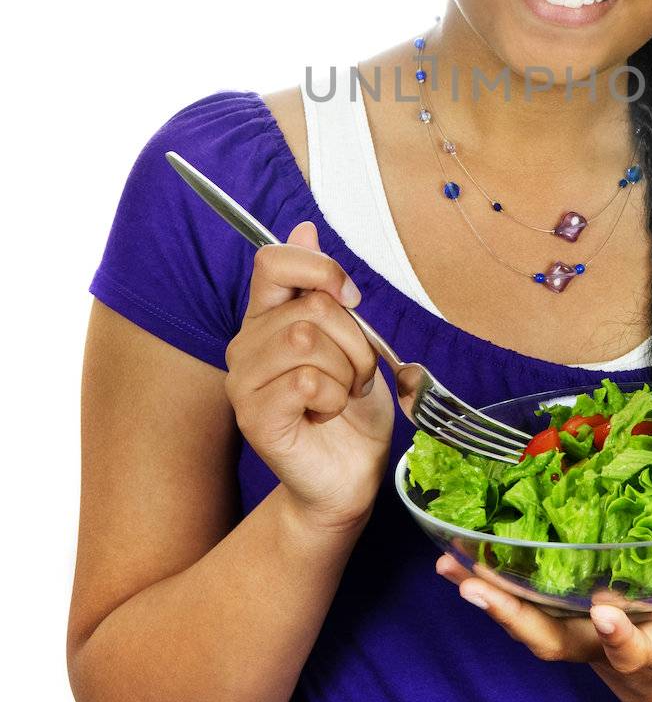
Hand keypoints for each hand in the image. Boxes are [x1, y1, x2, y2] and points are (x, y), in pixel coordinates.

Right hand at [225, 220, 394, 531]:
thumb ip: (324, 288)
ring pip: (308, 340)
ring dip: (347, 370)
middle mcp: (247, 345)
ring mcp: (245, 382)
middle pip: (310, 307)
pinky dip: (334, 398)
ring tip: (342, 394)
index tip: (351, 298)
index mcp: (267, 317)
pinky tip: (326, 414)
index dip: (320, 269)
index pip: (273, 260)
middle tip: (355, 373)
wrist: (350, 473)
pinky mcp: (255, 417)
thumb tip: (303, 228)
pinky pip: (307, 381)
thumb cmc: (350, 409)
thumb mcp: (352, 337)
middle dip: (355, 340)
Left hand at [434, 547, 651, 701]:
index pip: (642, 645)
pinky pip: (530, 623)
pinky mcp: (574, 644)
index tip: (606, 613)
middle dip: (517, 615)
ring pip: (535, 635)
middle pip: (561, 641)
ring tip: (452, 571)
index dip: (623, 635)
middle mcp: (617, 655)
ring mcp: (589, 653)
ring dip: (492, 603)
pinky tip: (461, 567)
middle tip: (476, 583)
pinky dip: (497, 597)